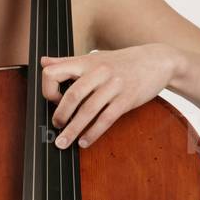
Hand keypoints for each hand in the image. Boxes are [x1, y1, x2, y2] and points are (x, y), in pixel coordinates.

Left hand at [40, 43, 177, 148]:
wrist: (157, 60)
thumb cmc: (122, 61)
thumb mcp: (94, 58)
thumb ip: (67, 61)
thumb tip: (43, 62)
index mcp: (86, 61)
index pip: (54, 73)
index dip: (48, 89)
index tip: (53, 100)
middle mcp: (99, 72)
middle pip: (72, 95)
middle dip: (60, 115)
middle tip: (56, 126)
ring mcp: (114, 86)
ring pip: (88, 110)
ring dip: (73, 130)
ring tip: (63, 142)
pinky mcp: (127, 99)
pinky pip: (106, 119)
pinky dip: (93, 133)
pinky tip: (84, 142)